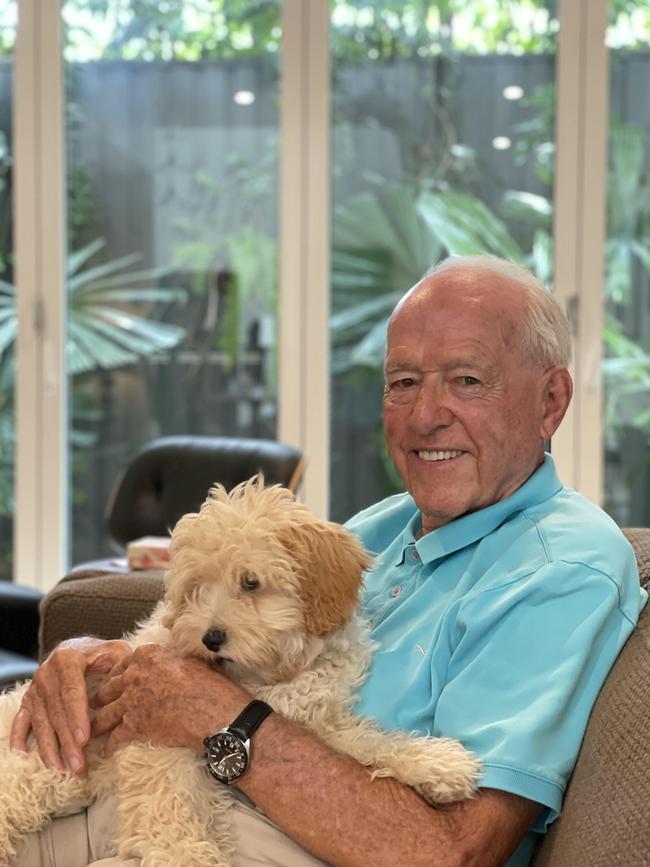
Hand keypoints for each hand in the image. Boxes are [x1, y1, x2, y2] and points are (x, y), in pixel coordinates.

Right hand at [9, 636, 129, 772]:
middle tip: (78, 765)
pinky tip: (23, 755)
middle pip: (57, 712)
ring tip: (61, 769)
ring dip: (49, 748)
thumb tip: (123, 687)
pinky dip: (19, 738)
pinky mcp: (27, 700)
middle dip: (67, 741)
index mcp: (67, 658)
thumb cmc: (101, 654)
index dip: (78, 717)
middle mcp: (46, 673)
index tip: (86, 740)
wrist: (77, 649)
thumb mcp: (114, 651)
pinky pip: (20, 721)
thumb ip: (120, 665)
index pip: (72, 692)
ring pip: (41, 721)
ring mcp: (35, 688)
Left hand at [90, 644, 250, 757]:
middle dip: (101, 699)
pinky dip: (109, 747)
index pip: (122, 664)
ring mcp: (131, 701)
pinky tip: (107, 752)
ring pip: (105, 714)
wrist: (217, 713)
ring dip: (98, 724)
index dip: (116, 676)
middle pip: (109, 688)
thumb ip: (170, 658)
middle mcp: (135, 675)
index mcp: (148, 655)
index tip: (114, 683)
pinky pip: (114, 738)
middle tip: (96, 706)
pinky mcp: (134, 727)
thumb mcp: (189, 660)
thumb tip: (168, 660)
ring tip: (93, 731)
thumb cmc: (210, 686)